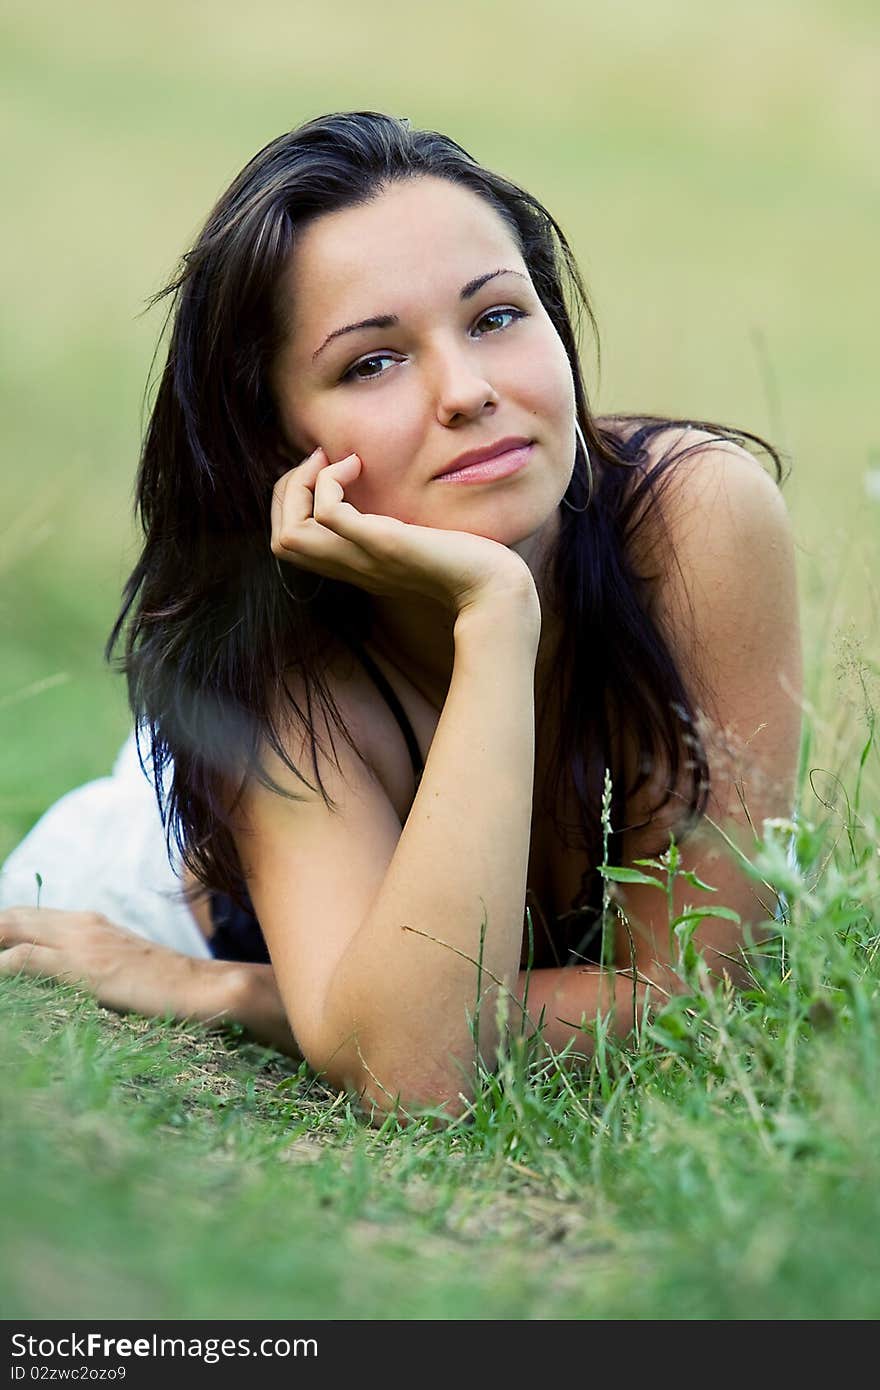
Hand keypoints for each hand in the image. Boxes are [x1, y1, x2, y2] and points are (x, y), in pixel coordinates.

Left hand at [0, 906, 215, 1020]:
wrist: (204, 987)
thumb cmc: (169, 990)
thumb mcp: (125, 970)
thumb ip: (96, 968)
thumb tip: (74, 989)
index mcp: (91, 923)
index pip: (29, 918)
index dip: (3, 931)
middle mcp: (83, 924)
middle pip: (13, 917)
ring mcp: (83, 943)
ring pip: (13, 929)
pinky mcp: (85, 967)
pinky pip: (24, 960)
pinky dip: (1, 968)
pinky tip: (1, 984)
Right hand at [271, 447, 538, 617]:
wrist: (493, 591)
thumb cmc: (466, 566)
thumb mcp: (417, 545)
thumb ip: (393, 531)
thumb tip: (387, 502)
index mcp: (354, 566)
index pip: (289, 544)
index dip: (293, 503)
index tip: (326, 472)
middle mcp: (351, 566)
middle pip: (280, 539)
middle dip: (288, 490)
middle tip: (321, 461)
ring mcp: (363, 557)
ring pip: (288, 534)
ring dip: (300, 486)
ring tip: (334, 462)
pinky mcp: (383, 544)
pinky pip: (328, 514)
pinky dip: (330, 483)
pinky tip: (358, 466)